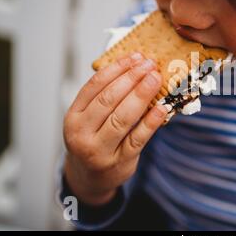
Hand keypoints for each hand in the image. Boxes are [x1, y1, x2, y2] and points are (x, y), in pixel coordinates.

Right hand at [63, 53, 166, 204]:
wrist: (91, 178)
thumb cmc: (93, 139)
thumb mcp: (88, 119)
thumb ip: (104, 97)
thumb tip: (135, 67)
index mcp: (73, 117)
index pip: (94, 86)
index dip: (116, 69)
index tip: (135, 57)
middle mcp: (82, 133)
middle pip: (108, 99)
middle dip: (131, 78)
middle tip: (149, 64)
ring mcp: (100, 150)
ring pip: (122, 118)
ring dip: (142, 95)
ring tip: (156, 78)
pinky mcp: (120, 162)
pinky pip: (138, 139)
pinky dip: (151, 122)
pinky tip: (163, 107)